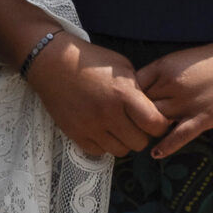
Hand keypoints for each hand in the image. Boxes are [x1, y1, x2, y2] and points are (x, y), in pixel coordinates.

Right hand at [27, 34, 170, 158]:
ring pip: (120, 151)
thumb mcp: (123, 67)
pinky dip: (103, 143)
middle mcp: (107, 114)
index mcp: (123, 95)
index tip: (155, 120)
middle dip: (141, 134)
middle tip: (134, 123)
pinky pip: (98, 151)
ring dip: (122, 141)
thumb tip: (151, 109)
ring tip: (116, 127)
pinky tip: (100, 130)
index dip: (160, 125)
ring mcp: (89, 126)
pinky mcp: (74, 133)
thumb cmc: (91, 61)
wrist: (52, 62)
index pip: (155, 125)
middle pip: (140, 143)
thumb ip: (139, 90)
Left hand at [137, 38, 212, 159]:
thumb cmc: (205, 62)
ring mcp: (188, 103)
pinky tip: (156, 153)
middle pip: (141, 105)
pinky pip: (181, 134)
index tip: (120, 105)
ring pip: (157, 120)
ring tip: (137, 137)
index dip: (125, 97)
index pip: (132, 87)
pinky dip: (167, 145)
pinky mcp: (204, 117)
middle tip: (126, 125)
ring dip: (148, 129)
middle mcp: (172, 86)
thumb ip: (154, 75)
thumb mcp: (173, 61)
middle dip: (133, 114)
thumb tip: (133, 91)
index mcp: (162, 69)